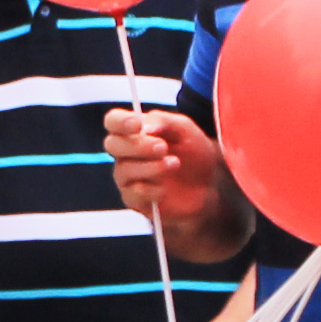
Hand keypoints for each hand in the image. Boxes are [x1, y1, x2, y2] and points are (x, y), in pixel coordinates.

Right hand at [102, 108, 221, 223]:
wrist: (208, 185)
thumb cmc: (193, 152)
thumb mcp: (185, 130)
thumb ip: (164, 121)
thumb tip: (145, 126)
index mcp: (134, 131)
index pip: (113, 121)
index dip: (120, 121)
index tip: (138, 125)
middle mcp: (125, 153)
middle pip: (112, 145)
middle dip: (137, 146)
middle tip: (163, 147)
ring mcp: (127, 177)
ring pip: (124, 170)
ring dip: (151, 167)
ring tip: (174, 164)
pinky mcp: (133, 200)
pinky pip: (134, 193)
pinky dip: (152, 190)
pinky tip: (166, 189)